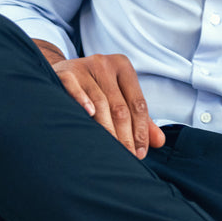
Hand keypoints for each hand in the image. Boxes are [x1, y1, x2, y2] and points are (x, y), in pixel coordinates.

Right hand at [35, 43, 164, 158]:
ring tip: (110, 149)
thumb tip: (159, 142)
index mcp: (124, 68)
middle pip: (120, 106)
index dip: (141, 131)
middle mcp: (106, 64)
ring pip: (101, 103)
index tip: (140, 153)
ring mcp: (85, 67)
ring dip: (106, 130)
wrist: (62, 73)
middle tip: (126, 157)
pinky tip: (88, 114)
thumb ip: (140, 120)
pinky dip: (82, 101)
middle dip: (125, 136)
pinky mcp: (66, 72)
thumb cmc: (95, 89)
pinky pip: (75, 89)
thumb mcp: (120, 98)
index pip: (138, 104)